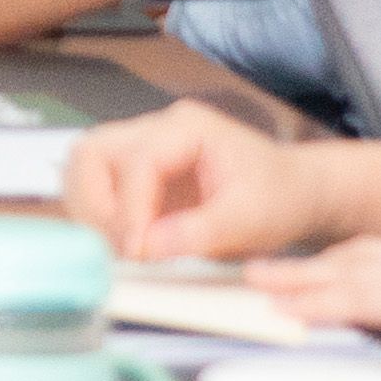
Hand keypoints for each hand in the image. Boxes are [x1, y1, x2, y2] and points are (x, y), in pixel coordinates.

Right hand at [63, 100, 327, 262]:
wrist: (295, 192)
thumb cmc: (281, 198)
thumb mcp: (251, 220)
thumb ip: (200, 232)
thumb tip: (146, 248)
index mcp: (188, 128)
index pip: (137, 161)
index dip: (131, 209)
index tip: (138, 253)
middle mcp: (155, 128)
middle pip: (91, 151)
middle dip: (95, 203)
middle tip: (119, 246)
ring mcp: (141, 146)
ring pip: (84, 166)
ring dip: (92, 210)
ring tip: (123, 247)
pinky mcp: (135, 170)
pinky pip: (96, 186)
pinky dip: (101, 216)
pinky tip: (128, 242)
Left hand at [253, 235, 380, 356]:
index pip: (369, 253)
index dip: (332, 259)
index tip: (304, 263)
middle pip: (340, 259)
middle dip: (297, 265)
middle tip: (256, 270)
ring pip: (333, 275)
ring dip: (289, 281)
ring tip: (251, 285)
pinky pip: (349, 301)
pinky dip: (313, 305)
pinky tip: (286, 312)